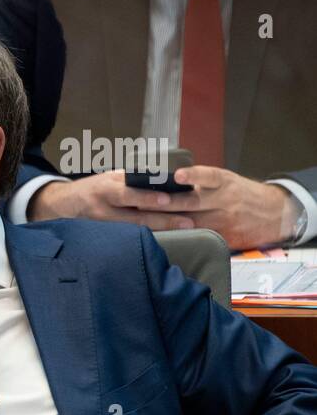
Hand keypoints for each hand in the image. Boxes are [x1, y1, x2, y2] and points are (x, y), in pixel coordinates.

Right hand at [29, 170, 194, 230]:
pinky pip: (128, 238)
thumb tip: (159, 178)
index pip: (128, 193)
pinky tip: (167, 239)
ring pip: (135, 231)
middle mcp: (103, 209)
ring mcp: (103, 227)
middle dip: (164, 220)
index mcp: (105, 188)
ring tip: (183, 230)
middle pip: (136, 217)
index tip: (168, 199)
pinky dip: (148, 239)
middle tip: (188, 221)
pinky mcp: (104, 238)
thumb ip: (130, 180)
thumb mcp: (107, 178)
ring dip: (161, 231)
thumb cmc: (91, 188)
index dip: (147, 198)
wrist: (61, 205)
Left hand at [150, 166, 296, 249]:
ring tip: (141, 220)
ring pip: (190, 222)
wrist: (275, 213)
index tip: (177, 176)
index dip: (194, 176)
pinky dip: (179, 237)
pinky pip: (197, 238)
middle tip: (139, 201)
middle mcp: (224, 200)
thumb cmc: (242, 194)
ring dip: (165, 222)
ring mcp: (222, 220)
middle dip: (164, 203)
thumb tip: (166, 181)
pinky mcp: (223, 238)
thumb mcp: (226, 182)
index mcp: (224, 182)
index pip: (209, 176)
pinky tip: (160, 237)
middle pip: (191, 202)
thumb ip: (201, 183)